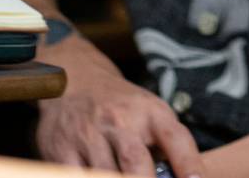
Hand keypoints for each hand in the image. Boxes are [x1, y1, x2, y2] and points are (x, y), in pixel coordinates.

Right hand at [37, 37, 204, 175]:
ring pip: (104, 175)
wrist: (75, 81)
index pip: (175, 138)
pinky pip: (75, 176)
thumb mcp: (151, 113)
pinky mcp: (60, 150)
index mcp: (151, 112)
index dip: (188, 163)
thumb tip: (180, 177)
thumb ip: (165, 144)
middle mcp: (120, 121)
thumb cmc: (122, 106)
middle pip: (136, 163)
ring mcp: (88, 136)